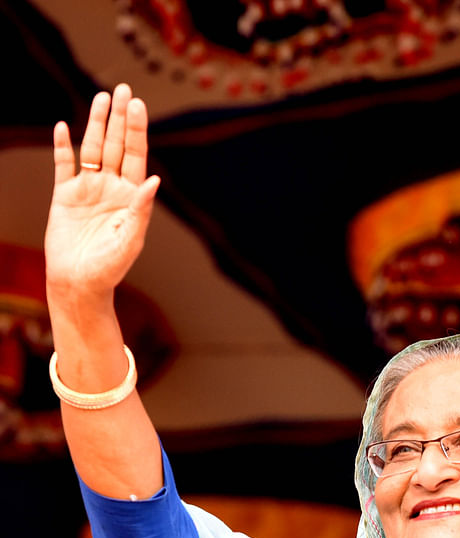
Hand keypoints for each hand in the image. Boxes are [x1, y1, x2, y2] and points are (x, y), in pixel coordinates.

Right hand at [45, 84, 159, 298]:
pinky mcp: (64, 196)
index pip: (136, 157)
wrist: (78, 284)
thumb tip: (155, 181)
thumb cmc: (109, 268)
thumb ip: (142, 210)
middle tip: (123, 89)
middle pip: (117, 146)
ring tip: (101, 98)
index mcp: (131, 198)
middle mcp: (111, 189)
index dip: (137, 131)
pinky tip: (64, 127)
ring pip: (92, 149)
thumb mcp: (130, 239)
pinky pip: (63, 165)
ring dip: (97, 124)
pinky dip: (63, 146)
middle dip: (120, 118)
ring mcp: (88, 190)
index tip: (137, 106)